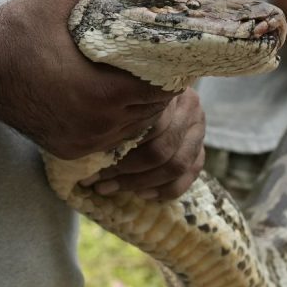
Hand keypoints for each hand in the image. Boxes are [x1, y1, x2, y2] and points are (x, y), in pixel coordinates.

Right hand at [0, 0, 174, 158]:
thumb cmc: (19, 25)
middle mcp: (95, 126)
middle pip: (153, 110)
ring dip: (142, 105)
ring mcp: (83, 142)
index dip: (171, 69)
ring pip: (136, 128)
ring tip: (139, 78)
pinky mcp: (71, 151)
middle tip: (159, 63)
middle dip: (160, 87)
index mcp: (100, 93)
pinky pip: (114, 139)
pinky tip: (115, 97)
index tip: (168, 51)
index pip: (161, 88)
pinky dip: (121, 121)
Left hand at [80, 89, 205, 199]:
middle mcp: (191, 108)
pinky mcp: (200, 150)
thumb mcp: (121, 98)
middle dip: (126, 171)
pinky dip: (166, 189)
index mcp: (170, 92)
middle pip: (161, 149)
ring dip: (142, 182)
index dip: (119, 148)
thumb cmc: (128, 99)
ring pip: (177, 165)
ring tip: (112, 189)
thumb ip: (115, 115)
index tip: (91, 163)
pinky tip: (142, 194)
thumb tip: (86, 144)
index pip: (149, 126)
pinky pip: (190, 175)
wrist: (156, 95)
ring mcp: (199, 130)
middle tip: (99, 182)